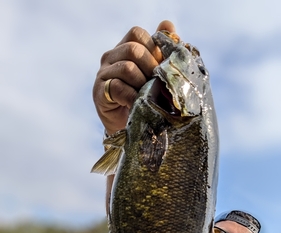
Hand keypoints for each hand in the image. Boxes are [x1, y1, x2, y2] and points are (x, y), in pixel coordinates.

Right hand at [92, 20, 175, 134]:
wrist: (131, 125)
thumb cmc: (144, 97)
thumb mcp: (154, 74)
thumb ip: (161, 51)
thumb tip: (168, 25)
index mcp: (124, 48)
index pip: (137, 34)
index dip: (152, 48)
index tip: (160, 67)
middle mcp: (110, 57)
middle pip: (133, 49)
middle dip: (150, 67)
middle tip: (157, 84)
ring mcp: (103, 74)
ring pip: (127, 68)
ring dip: (142, 84)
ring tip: (148, 96)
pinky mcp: (99, 92)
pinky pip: (118, 87)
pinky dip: (132, 97)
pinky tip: (137, 104)